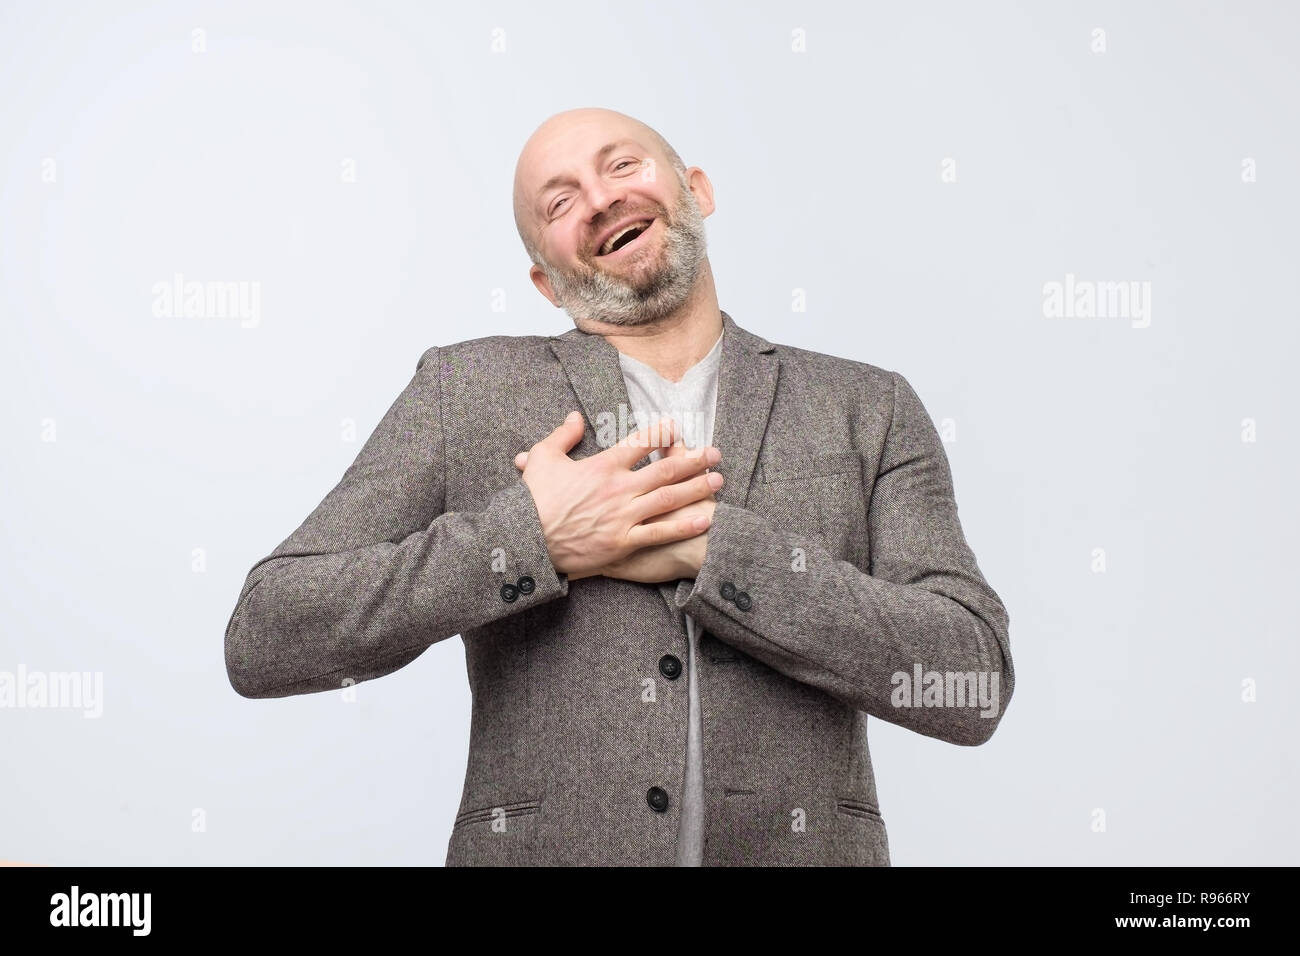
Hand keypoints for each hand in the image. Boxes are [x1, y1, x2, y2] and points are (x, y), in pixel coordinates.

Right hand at [514, 412, 723, 579]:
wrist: (526, 541)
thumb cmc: (533, 499)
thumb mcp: (542, 458)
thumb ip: (563, 435)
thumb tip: (576, 415)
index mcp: (601, 466)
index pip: (640, 443)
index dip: (662, 433)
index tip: (677, 426)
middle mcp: (618, 489)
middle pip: (665, 470)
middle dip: (694, 460)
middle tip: (715, 454)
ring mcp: (623, 517)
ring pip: (668, 499)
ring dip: (696, 488)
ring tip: (718, 480)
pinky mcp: (623, 542)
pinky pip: (660, 532)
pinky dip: (684, 525)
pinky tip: (705, 517)